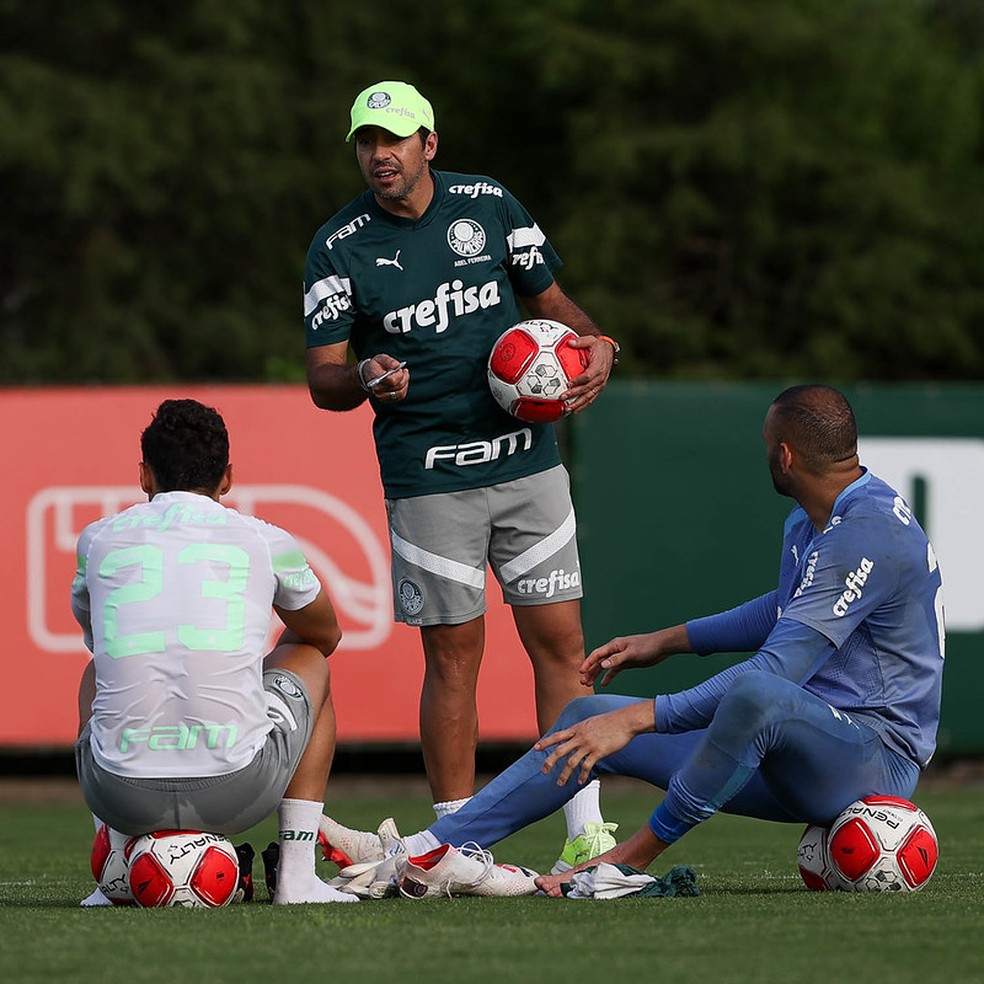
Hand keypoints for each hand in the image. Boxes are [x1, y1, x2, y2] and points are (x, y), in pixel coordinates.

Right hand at [362, 355, 409, 402]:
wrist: (368, 375)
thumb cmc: (376, 366)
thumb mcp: (380, 358)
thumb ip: (388, 361)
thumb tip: (397, 365)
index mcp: (376, 378)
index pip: (392, 380)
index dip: (399, 375)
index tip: (400, 369)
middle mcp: (377, 389)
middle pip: (397, 386)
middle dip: (404, 378)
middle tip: (403, 371)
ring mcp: (381, 396)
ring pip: (400, 393)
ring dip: (405, 383)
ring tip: (404, 376)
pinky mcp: (386, 399)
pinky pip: (400, 396)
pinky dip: (404, 389)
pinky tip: (402, 382)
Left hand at [535, 701, 653, 786]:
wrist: (625, 721)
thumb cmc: (610, 721)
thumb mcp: (591, 722)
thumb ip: (582, 730)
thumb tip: (576, 736)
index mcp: (577, 728)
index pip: (557, 736)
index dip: (545, 742)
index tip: (535, 748)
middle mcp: (580, 737)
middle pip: (560, 750)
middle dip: (549, 762)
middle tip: (544, 771)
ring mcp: (589, 744)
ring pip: (571, 762)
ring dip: (564, 774)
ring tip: (560, 783)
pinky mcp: (599, 752)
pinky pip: (587, 766)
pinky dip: (582, 775)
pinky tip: (580, 782)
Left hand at [561, 335, 615, 413]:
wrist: (608, 350)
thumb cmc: (598, 346)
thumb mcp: (590, 340)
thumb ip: (580, 342)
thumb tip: (569, 342)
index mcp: (599, 367)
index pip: (588, 376)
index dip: (578, 381)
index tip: (568, 384)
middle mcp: (601, 377)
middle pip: (587, 388)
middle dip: (574, 394)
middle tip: (563, 397)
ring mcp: (601, 384)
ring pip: (589, 396)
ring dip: (578, 403)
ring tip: (568, 409)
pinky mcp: (599, 387)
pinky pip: (591, 398)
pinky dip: (584, 405)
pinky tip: (575, 410)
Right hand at [580, 627, 685, 686]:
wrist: (661, 646)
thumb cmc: (647, 646)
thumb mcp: (631, 653)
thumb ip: (616, 659)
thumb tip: (602, 664)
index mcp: (614, 645)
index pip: (597, 654)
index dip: (588, 663)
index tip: (581, 672)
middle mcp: (615, 651)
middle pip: (598, 662)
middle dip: (589, 671)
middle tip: (582, 681)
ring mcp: (620, 657)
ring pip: (604, 667)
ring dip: (596, 675)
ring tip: (588, 684)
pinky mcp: (626, 663)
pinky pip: (614, 670)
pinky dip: (608, 677)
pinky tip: (604, 684)